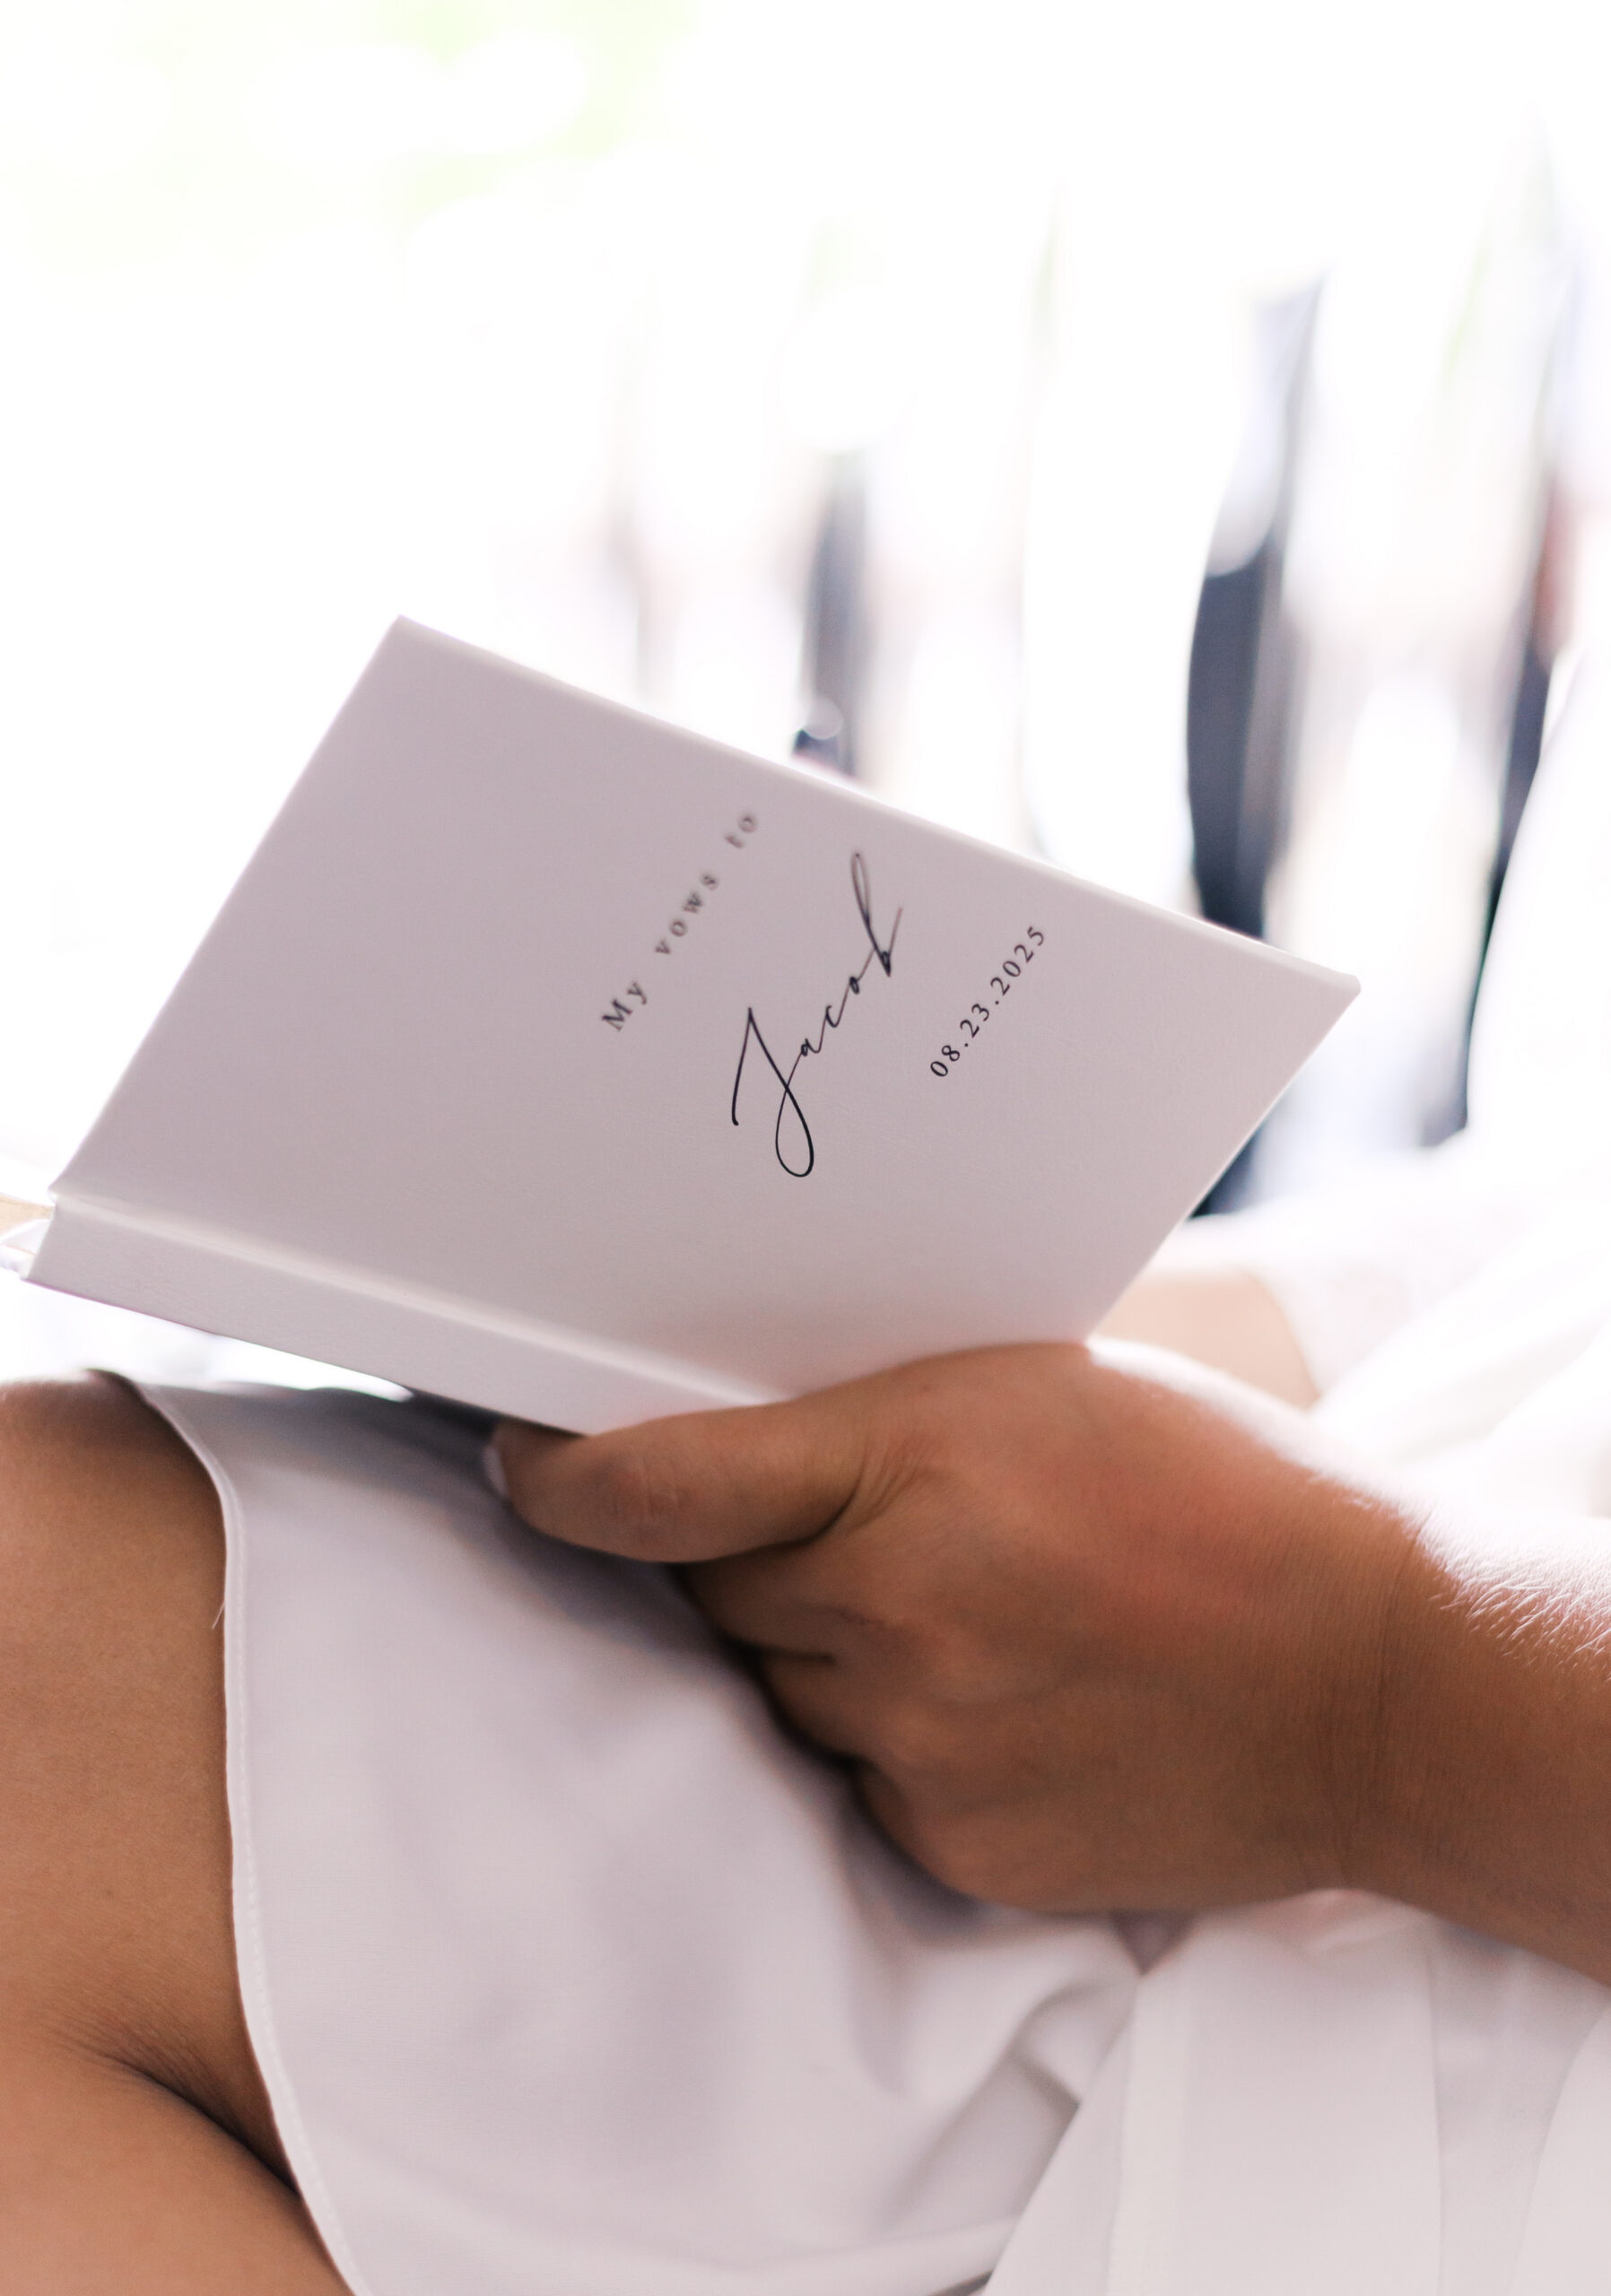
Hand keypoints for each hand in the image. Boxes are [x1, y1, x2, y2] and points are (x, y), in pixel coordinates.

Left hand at [494, 1344, 1424, 1914]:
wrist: (1376, 1677)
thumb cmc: (1226, 1494)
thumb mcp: (1050, 1385)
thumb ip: (888, 1414)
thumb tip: (758, 1433)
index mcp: (913, 1460)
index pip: (664, 1484)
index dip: (562, 1476)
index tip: (521, 1465)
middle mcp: (896, 1605)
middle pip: (716, 1589)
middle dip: (746, 1556)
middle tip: (837, 1527)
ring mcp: (921, 1736)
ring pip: (783, 1686)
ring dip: (824, 1647)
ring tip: (953, 1610)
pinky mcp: (954, 1838)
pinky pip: (857, 1778)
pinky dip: (892, 1735)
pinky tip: (1000, 1695)